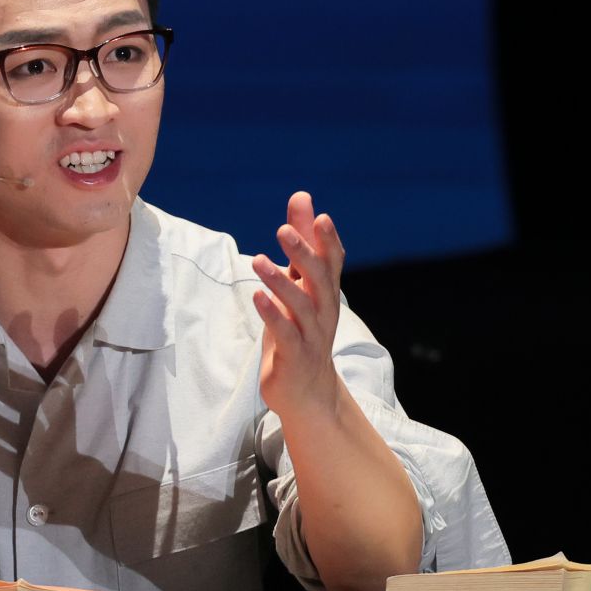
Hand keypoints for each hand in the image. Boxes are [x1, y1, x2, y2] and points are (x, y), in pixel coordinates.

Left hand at [250, 190, 346, 426]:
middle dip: (303, 254)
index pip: (333, 262)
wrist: (307, 391)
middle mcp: (324, 311)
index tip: (320, 217)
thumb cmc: (301, 330)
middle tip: (283, 231)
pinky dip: (272, 315)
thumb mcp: (299, 284)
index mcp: (325, 293)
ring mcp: (311, 335)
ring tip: (258, 260)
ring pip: (301, 306)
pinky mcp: (294, 357)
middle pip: (319, 279)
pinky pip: (285, 334)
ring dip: (280, 282)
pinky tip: (257, 297)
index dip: (328, 241)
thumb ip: (301, 242)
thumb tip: (302, 198)